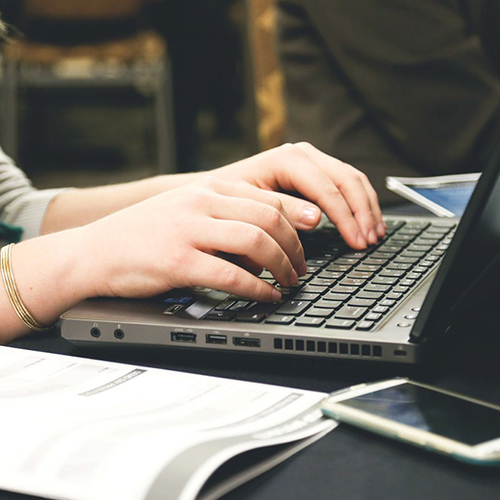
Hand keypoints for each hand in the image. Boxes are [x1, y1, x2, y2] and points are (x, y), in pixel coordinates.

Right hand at [82, 177, 306, 301]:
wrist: (94, 251)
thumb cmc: (143, 235)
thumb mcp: (185, 212)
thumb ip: (223, 218)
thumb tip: (265, 242)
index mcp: (207, 188)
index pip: (266, 197)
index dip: (297, 217)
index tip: (313, 234)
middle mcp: (201, 202)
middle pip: (269, 217)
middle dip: (295, 246)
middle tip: (302, 268)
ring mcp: (189, 229)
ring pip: (256, 241)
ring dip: (282, 265)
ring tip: (290, 282)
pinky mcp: (178, 260)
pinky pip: (231, 274)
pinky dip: (257, 288)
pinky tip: (266, 296)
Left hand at [210, 142, 384, 247]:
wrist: (215, 191)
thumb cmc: (227, 200)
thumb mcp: (250, 206)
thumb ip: (282, 210)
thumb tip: (317, 218)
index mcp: (287, 159)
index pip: (327, 188)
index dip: (346, 217)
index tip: (357, 241)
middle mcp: (303, 155)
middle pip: (347, 180)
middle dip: (362, 212)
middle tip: (370, 241)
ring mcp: (311, 161)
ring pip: (352, 179)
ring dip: (367, 208)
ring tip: (375, 234)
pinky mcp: (314, 172)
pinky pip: (346, 183)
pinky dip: (360, 203)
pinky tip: (367, 221)